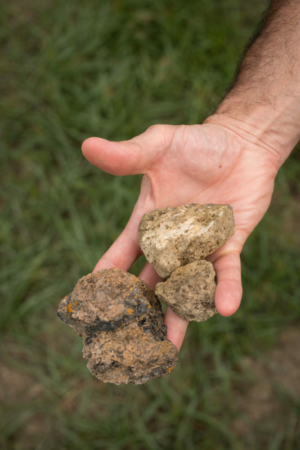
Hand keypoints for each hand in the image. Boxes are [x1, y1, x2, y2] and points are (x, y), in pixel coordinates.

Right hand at [82, 116, 279, 349]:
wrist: (241, 144)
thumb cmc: (196, 143)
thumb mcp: (157, 147)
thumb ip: (126, 156)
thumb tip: (87, 146)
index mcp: (146, 224)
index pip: (120, 256)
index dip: (105, 278)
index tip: (89, 303)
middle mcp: (170, 243)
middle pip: (150, 283)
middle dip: (139, 311)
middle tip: (126, 342)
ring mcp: (200, 248)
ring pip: (185, 289)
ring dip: (177, 316)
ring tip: (168, 347)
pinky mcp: (229, 247)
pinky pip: (226, 274)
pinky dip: (224, 290)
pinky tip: (223, 308)